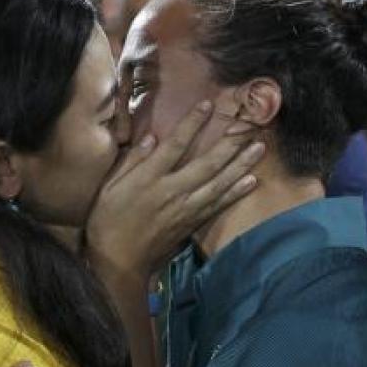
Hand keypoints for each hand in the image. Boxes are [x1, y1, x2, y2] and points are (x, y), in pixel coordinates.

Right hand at [86, 101, 264, 277]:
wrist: (119, 261)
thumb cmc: (107, 221)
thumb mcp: (109, 188)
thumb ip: (131, 163)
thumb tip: (151, 139)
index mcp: (149, 179)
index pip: (174, 145)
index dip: (192, 124)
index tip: (207, 104)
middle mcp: (172, 192)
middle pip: (206, 163)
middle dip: (229, 143)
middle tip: (249, 125)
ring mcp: (185, 209)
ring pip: (219, 183)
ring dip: (241, 165)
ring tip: (259, 148)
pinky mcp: (192, 223)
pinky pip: (218, 205)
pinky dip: (236, 193)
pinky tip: (251, 181)